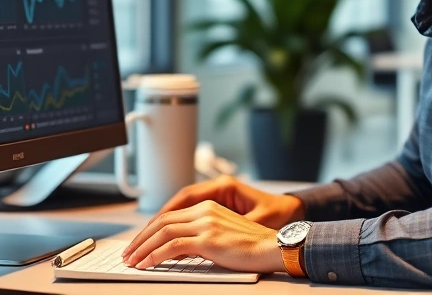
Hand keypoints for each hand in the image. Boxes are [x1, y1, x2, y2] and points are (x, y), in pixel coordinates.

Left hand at [120, 200, 286, 273]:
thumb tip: (176, 249)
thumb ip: (200, 236)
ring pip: (163, 233)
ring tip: (133, 261)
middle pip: (162, 222)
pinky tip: (147, 264)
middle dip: (141, 239)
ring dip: (143, 248)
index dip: (149, 230)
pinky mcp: (208, 239)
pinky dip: (155, 255)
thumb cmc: (251, 246)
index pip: (169, 216)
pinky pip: (173, 246)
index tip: (138, 243)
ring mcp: (206, 224)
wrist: (272, 247)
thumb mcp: (221, 235)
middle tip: (129, 253)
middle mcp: (204, 211)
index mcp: (207, 206)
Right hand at [154, 175, 304, 229]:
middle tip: (138, 243)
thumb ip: (224, 233)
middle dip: (155, 225)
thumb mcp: (253, 224)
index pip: (183, 199)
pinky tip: (164, 239)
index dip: (163, 217)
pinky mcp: (218, 208)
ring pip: (180, 210)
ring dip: (161, 226)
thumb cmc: (277, 216)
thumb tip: (195, 244)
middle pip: (177, 205)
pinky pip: (189, 215)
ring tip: (144, 242)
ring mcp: (217, 198)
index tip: (149, 232)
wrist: (292, 213)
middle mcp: (217, 190)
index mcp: (224, 188)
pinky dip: (175, 226)